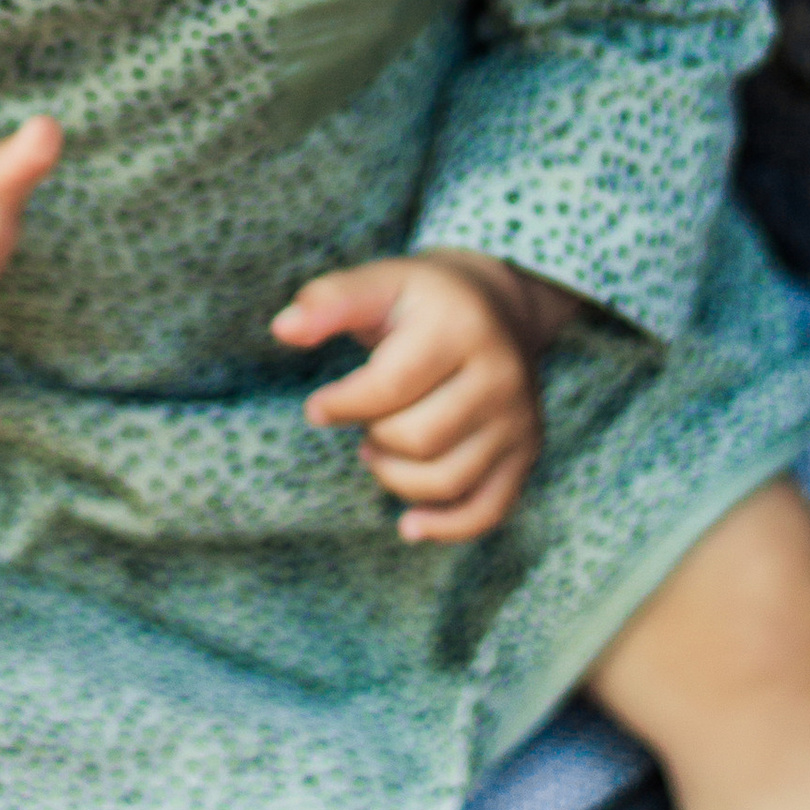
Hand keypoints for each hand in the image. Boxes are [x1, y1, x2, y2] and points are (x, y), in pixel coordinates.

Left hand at [272, 248, 583, 541]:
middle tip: (365, 419)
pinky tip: (410, 524)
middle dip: (374, 436)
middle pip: (416, 440)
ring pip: (445, 481)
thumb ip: (330, 301)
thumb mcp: (380, 282)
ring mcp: (518, 419)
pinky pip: (487, 510)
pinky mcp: (527, 452)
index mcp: (461, 328)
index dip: (342, 405)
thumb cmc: (424, 299)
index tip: (318, 407)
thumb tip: (283, 329)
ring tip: (379, 449)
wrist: (501, 305)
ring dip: (395, 477)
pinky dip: (445, 527)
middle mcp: (501, 375)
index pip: (390, 387)